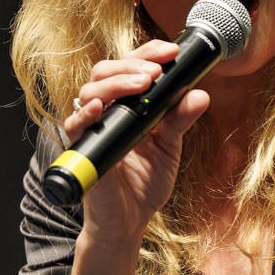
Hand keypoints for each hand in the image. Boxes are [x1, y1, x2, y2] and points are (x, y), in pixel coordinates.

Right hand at [64, 40, 210, 251]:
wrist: (129, 222)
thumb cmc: (143, 185)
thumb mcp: (169, 147)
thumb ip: (180, 120)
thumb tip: (200, 94)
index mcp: (127, 105)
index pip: (131, 66)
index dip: (148, 52)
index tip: (171, 52)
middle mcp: (106, 111)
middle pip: (106, 70)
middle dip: (132, 63)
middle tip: (156, 71)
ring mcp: (92, 128)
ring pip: (90, 90)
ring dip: (116, 82)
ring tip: (142, 84)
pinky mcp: (81, 148)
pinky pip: (74, 124)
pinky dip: (86, 113)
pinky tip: (101, 107)